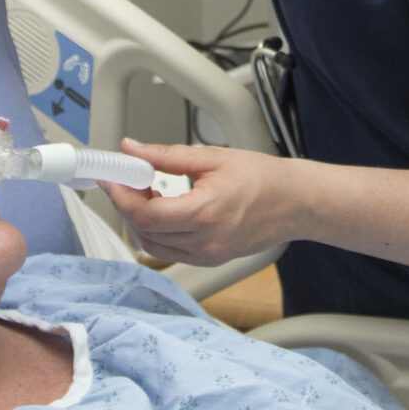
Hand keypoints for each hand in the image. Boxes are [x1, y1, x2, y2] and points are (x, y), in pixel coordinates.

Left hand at [99, 140, 301, 265]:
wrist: (296, 202)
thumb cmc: (263, 178)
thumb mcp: (212, 157)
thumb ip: (166, 155)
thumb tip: (132, 149)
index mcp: (205, 213)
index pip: (145, 213)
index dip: (121, 195)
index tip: (112, 177)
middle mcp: (205, 242)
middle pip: (144, 230)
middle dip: (128, 204)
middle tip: (130, 177)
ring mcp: (208, 255)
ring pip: (153, 244)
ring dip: (141, 219)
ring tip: (149, 191)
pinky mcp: (210, 260)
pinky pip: (170, 251)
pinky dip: (157, 231)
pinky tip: (165, 209)